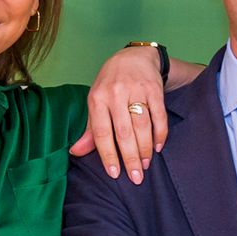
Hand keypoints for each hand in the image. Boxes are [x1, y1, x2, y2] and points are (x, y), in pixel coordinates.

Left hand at [70, 44, 167, 184]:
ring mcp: (136, 90)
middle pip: (124, 133)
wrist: (134, 57)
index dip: (108, 155)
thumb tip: (76, 152)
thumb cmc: (111, 84)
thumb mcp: (96, 102)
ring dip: (145, 149)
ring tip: (146, 165)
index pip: (102, 133)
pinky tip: (158, 147)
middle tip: (136, 178)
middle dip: (130, 158)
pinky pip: (159, 116)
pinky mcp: (154, 89)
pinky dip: (160, 134)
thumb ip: (90, 129)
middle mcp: (116, 94)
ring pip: (142, 126)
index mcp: (97, 99)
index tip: (114, 174)